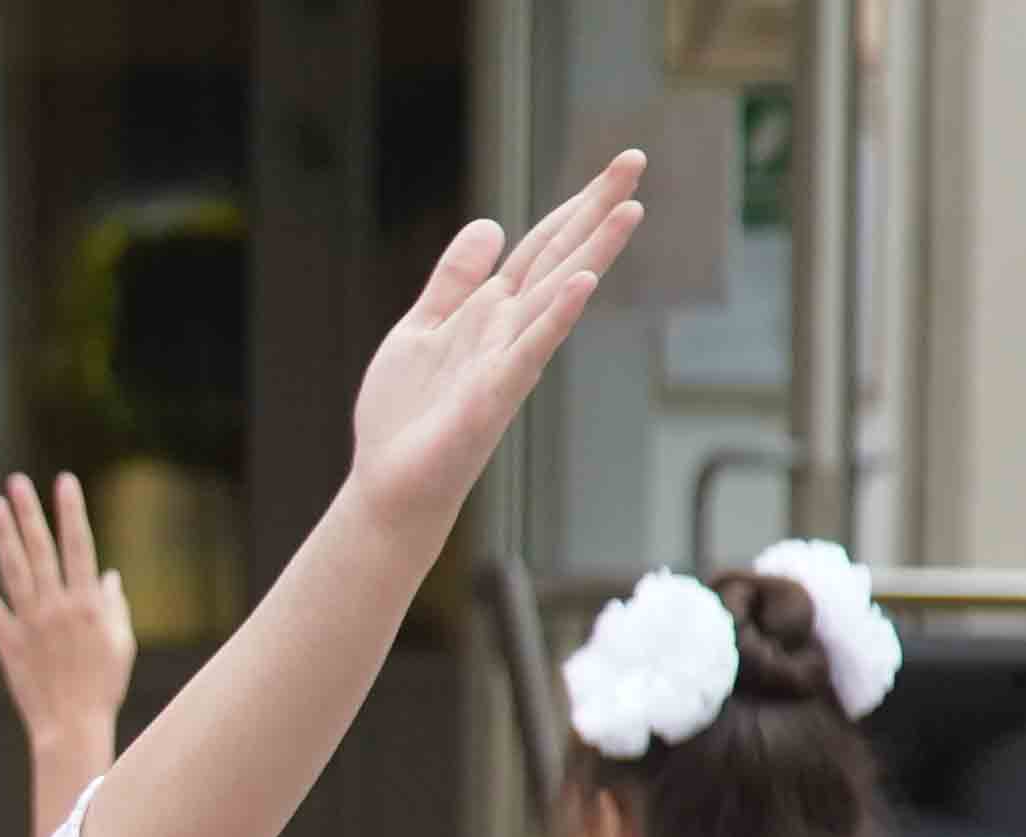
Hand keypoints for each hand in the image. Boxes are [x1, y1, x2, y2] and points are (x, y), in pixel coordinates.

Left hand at [0, 472, 134, 766]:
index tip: (64, 481)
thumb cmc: (103, 687)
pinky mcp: (7, 644)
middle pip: (41, 549)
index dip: (71, 511)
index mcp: (87, 603)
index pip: (79, 545)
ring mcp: (29, 624)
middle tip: (17, 481)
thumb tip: (107, 575)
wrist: (72, 727)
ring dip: (2, 535)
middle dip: (29, 512)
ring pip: (13, 570)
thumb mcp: (121, 643)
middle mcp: (57, 607)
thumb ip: (114, 605)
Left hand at [346, 149, 644, 537]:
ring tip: (629, 210)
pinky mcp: (491, 397)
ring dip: (592, 253)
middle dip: (595, 210)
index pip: (541, 246)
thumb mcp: (419, 328)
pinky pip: (528, 350)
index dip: (574, 205)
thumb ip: (454, 280)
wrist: (389, 486)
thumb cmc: (406, 417)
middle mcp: (506, 330)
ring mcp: (504, 362)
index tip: (619, 165)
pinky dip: (554, 317)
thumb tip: (492, 223)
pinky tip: (581, 284)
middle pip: (558, 258)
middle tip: (636, 159)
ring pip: (553, 296)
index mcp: (489, 311)